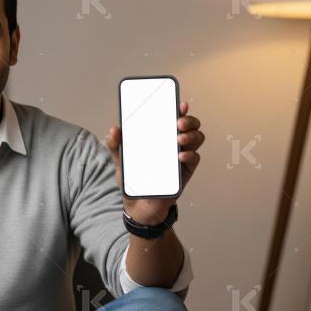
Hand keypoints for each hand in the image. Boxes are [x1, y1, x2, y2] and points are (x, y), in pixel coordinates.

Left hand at [105, 100, 203, 224]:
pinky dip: (190, 155)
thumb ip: (115, 145)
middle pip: (190, 126)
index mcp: (160, 137)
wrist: (138, 205)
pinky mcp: (185, 172)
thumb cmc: (132, 180)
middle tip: (178, 123)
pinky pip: (195, 159)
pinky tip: (181, 156)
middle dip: (189, 120)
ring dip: (191, 136)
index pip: (173, 118)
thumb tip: (113, 130)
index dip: (180, 109)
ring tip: (179, 139)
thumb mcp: (120, 161)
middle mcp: (173, 144)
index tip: (180, 104)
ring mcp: (181, 157)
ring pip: (197, 139)